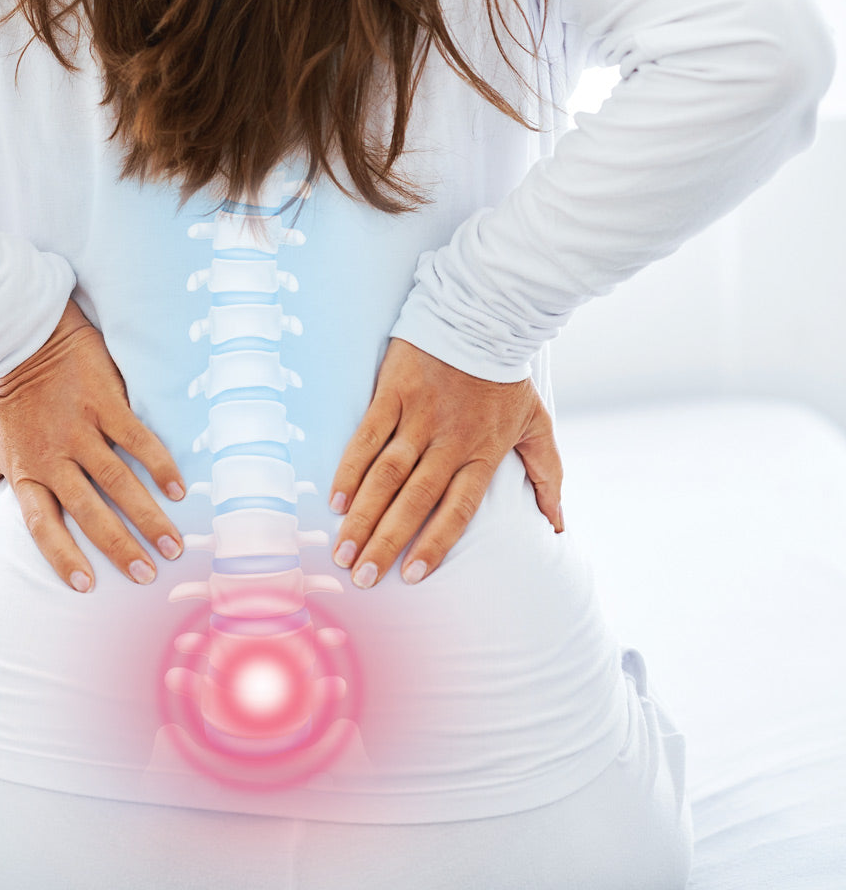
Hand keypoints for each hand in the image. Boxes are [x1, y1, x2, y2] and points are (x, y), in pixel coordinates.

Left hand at [0, 298, 187, 592]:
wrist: (27, 340)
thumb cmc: (9, 403)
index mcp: (26, 472)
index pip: (42, 525)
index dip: (61, 556)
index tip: (85, 586)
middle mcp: (54, 456)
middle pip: (88, 511)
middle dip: (118, 547)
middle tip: (146, 576)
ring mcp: (81, 429)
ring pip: (118, 481)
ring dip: (147, 516)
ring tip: (172, 545)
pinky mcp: (105, 403)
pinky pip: (137, 439)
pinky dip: (159, 464)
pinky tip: (178, 490)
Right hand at [328, 337, 563, 588]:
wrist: (484, 315)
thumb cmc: (508, 376)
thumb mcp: (538, 424)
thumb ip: (547, 476)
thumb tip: (557, 526)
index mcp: (482, 454)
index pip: (457, 510)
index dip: (433, 544)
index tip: (410, 577)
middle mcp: (449, 441)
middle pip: (414, 501)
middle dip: (385, 542)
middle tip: (360, 578)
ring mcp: (418, 417)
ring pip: (386, 475)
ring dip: (362, 515)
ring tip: (342, 549)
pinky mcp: (393, 393)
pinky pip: (367, 437)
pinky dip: (350, 468)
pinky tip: (335, 498)